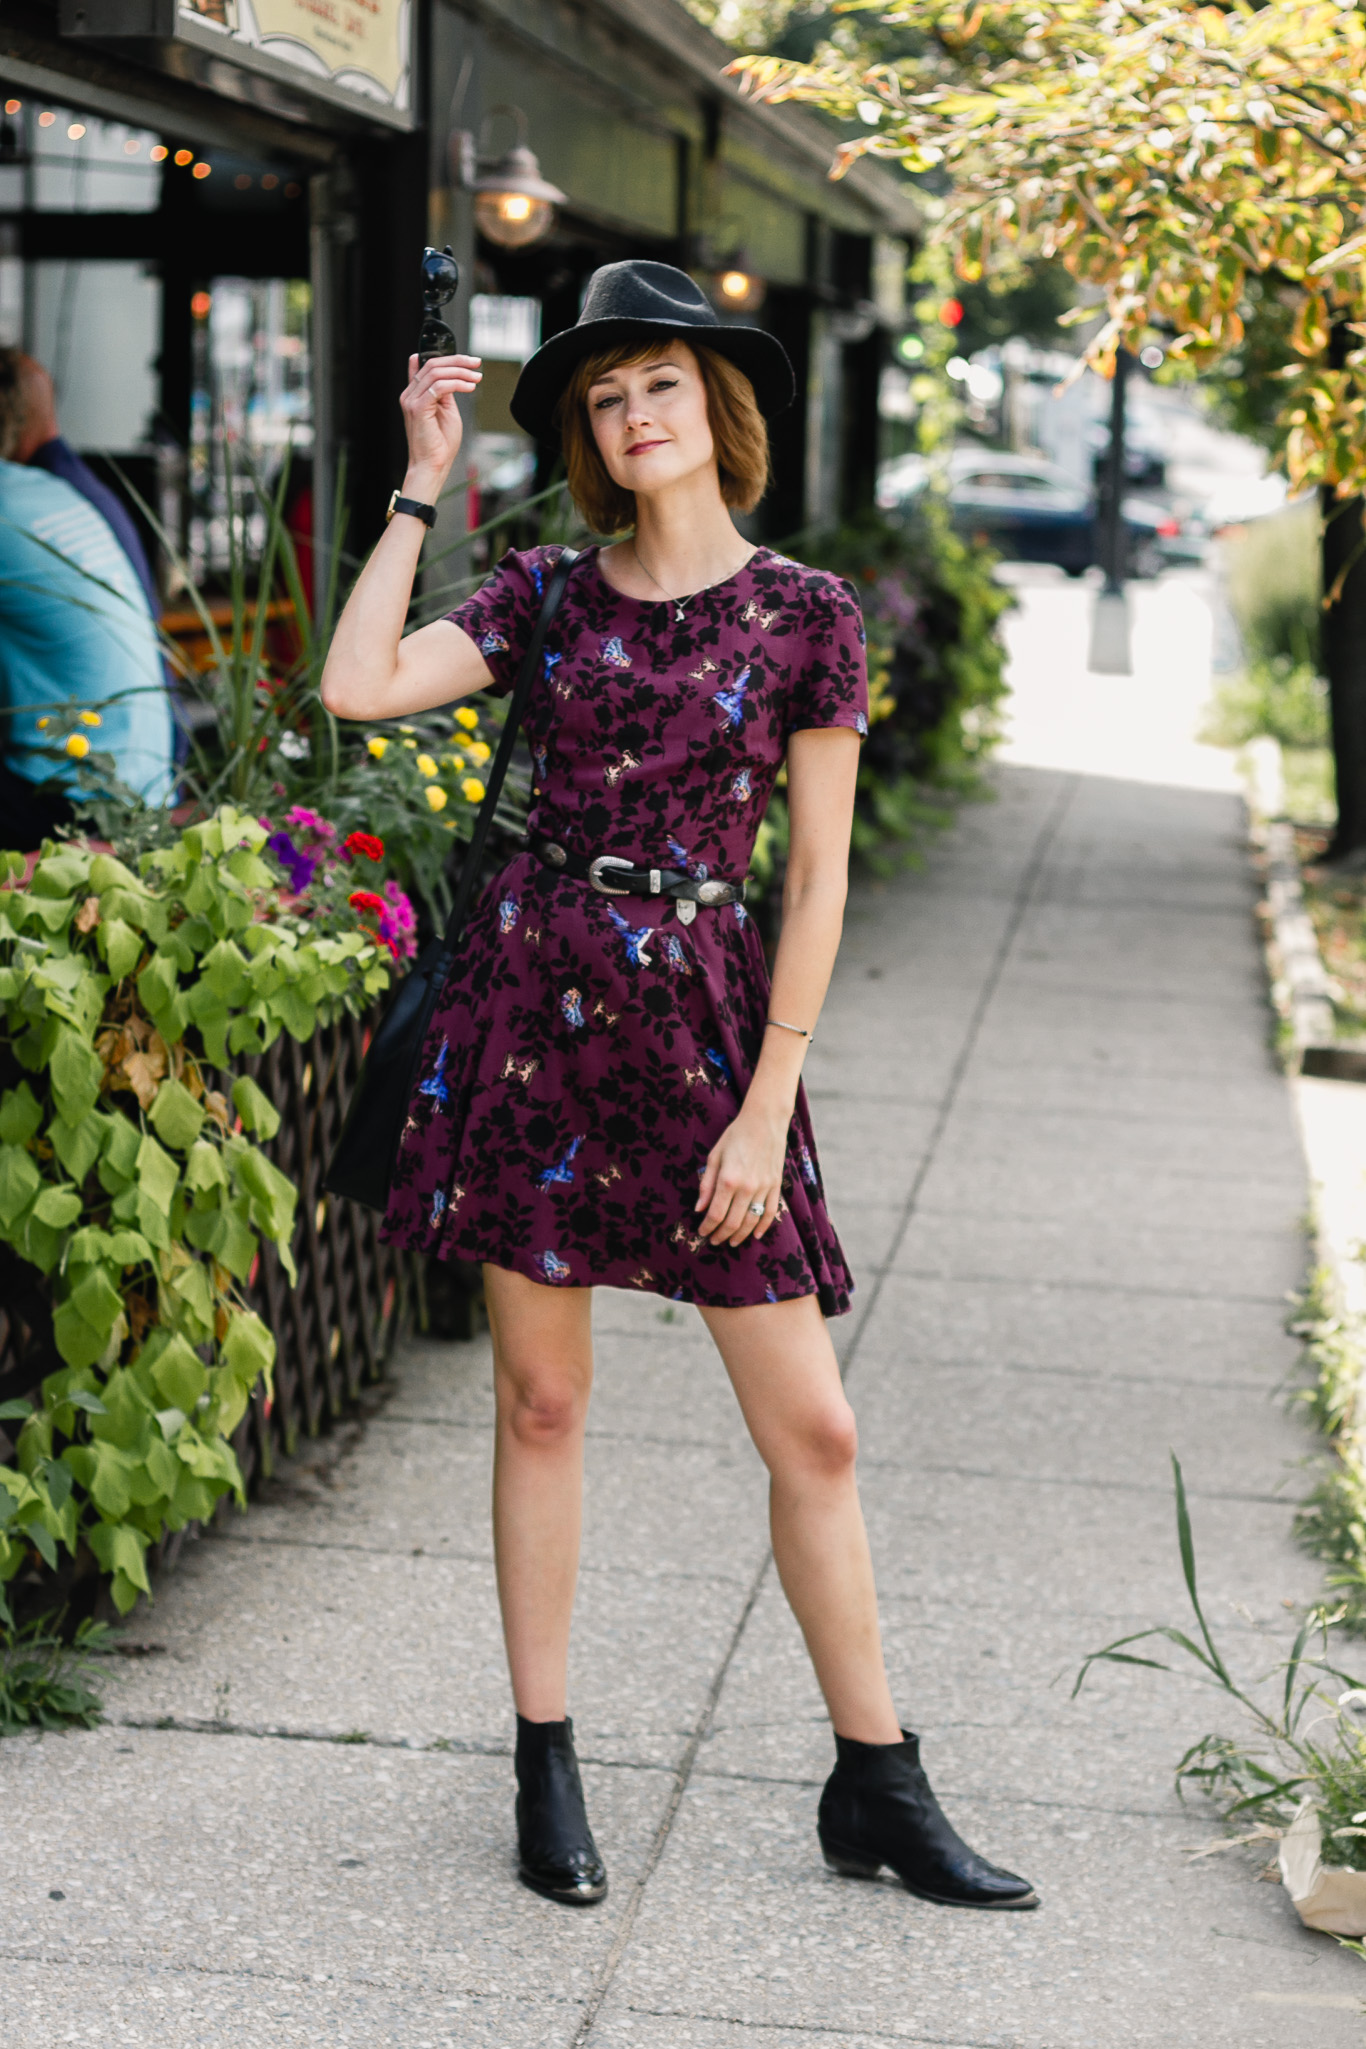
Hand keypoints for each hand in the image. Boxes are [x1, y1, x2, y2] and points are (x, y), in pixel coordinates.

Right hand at [399, 352, 481, 495]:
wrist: (432, 465)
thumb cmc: (440, 444)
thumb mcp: (446, 411)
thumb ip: (446, 393)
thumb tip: (454, 377)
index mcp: (415, 394)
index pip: (425, 364)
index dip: (445, 356)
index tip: (467, 359)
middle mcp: (410, 394)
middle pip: (432, 364)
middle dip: (457, 360)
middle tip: (477, 362)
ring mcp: (411, 400)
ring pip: (436, 372)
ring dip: (460, 371)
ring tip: (477, 377)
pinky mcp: (418, 408)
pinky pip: (439, 387)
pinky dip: (457, 384)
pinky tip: (470, 387)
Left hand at [695, 1101, 788, 1246]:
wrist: (765, 1121)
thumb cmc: (735, 1136)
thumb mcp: (714, 1156)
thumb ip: (706, 1184)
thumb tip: (699, 1208)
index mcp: (728, 1180)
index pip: (716, 1214)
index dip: (707, 1228)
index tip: (702, 1232)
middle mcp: (747, 1188)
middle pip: (733, 1223)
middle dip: (721, 1235)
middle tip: (714, 1241)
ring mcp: (764, 1188)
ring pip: (751, 1222)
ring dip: (740, 1235)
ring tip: (731, 1242)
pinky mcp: (776, 1186)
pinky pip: (771, 1213)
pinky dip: (763, 1227)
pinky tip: (755, 1235)